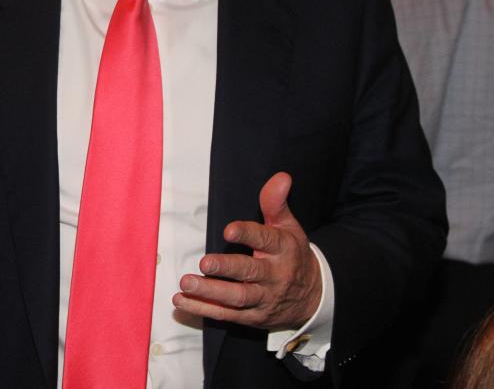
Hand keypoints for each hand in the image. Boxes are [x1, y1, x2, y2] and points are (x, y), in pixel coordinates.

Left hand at [173, 172, 321, 330]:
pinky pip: (227, 314)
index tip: (229, 230)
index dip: (247, 234)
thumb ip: (276, 203)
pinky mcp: (252, 317)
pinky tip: (182, 301)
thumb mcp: (288, 227)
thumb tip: (280, 177)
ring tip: (186, 283)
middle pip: (250, 272)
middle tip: (204, 262)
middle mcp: (273, 275)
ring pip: (237, 297)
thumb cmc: (292, 255)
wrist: (312, 297)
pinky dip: (203, 310)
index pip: (266, 240)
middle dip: (227, 268)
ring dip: (210, 292)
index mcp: (283, 249)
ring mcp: (263, 298)